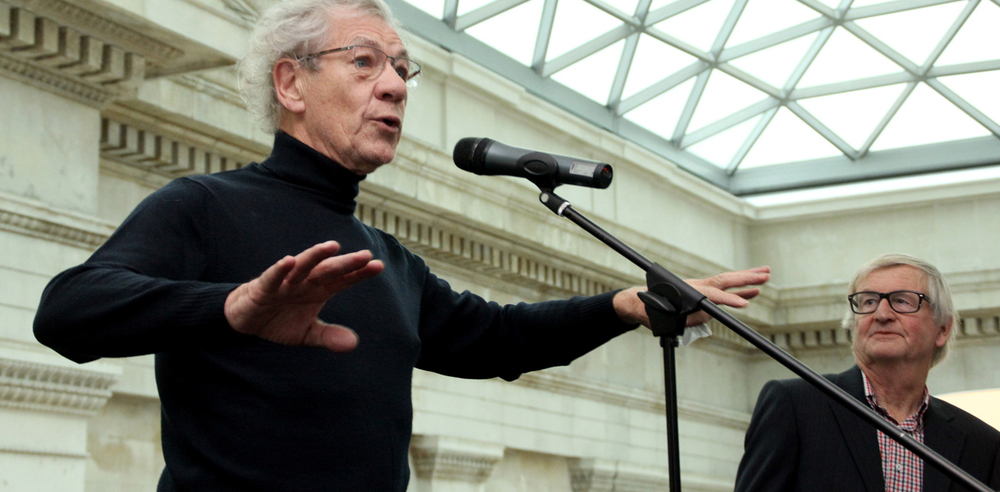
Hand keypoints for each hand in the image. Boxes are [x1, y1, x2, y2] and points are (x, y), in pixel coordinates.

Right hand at [224, 241, 383, 351]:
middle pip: (328, 270)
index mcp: (319, 290)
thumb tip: (353, 344)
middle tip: (365, 256)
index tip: (379, 266)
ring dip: (316, 256)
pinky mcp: (264, 287)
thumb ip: (328, 337)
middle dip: (345, 263)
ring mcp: (286, 282)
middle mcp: (305, 282)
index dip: (359, 273)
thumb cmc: (280, 320)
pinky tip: (289, 261)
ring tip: (332, 246)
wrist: (247, 321)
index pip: (343, 280)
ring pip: (303, 266)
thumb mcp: (307, 333)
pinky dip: (280, 269)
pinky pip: (273, 277)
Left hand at [614, 266, 769, 327]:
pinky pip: (724, 291)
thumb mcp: (666, 318)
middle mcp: (698, 286)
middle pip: (725, 281)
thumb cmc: (651, 310)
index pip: (713, 295)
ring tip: (767, 274)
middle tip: (766, 274)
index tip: (744, 305)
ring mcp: (701, 288)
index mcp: (689, 291)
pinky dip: (739, 290)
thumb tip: (704, 316)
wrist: (640, 302)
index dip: (729, 300)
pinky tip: (754, 292)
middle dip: (746, 278)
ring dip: (747, 279)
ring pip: (727, 282)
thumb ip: (687, 318)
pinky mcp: (702, 294)